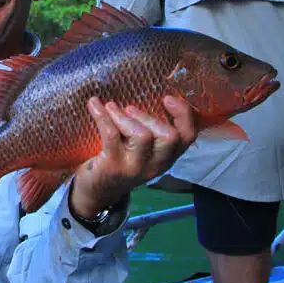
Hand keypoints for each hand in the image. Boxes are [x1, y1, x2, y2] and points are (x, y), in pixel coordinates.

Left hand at [70, 96, 197, 217]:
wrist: (96, 191)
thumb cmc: (121, 159)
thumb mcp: (143, 149)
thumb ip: (151, 128)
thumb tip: (147, 91)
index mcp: (167, 157)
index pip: (188, 136)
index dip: (184, 114)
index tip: (167, 98)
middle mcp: (156, 165)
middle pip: (169, 137)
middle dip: (149, 117)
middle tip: (129, 108)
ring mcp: (135, 168)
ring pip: (142, 136)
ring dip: (124, 116)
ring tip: (111, 107)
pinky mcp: (113, 167)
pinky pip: (111, 135)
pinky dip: (102, 116)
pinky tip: (94, 104)